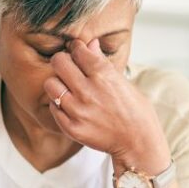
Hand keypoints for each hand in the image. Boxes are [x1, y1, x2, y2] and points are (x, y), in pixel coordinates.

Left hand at [43, 38, 169, 171]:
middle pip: (58, 62)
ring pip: (50, 84)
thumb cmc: (136, 111)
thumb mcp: (124, 82)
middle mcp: (88, 91)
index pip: (78, 50)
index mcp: (104, 75)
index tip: (79, 52)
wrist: (138, 143)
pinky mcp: (72, 127)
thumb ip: (103, 63)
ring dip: (57, 84)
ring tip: (67, 88)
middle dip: (63, 61)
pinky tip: (71, 106)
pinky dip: (59, 105)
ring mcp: (78, 110)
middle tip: (69, 67)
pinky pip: (53, 108)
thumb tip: (91, 44)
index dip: (77, 48)